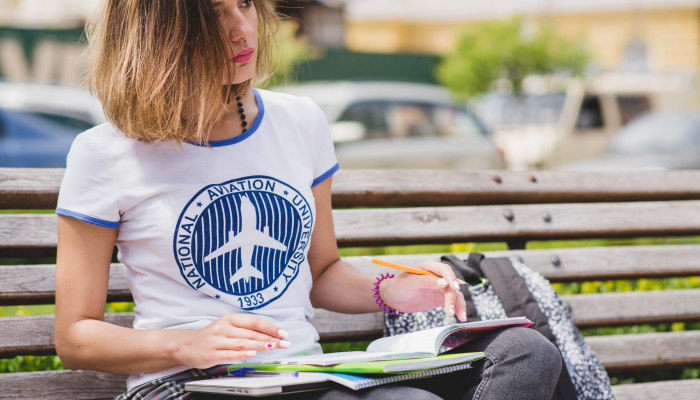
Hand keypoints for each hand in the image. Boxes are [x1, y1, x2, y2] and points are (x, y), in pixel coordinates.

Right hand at [172, 313, 289, 368]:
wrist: (185, 345)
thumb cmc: (211, 337)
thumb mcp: (227, 327)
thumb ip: (245, 330)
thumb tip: (268, 335)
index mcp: (230, 319)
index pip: (254, 322)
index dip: (270, 327)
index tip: (283, 333)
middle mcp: (223, 328)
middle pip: (251, 333)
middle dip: (270, 338)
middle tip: (284, 342)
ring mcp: (217, 341)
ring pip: (243, 342)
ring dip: (260, 345)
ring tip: (274, 346)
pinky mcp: (211, 354)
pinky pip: (230, 353)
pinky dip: (243, 353)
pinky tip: (253, 353)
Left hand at [379, 260, 467, 321]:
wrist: (393, 298)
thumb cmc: (398, 286)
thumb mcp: (409, 283)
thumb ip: (425, 281)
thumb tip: (443, 282)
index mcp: (429, 267)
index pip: (444, 270)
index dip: (451, 278)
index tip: (454, 287)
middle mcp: (437, 275)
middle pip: (451, 284)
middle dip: (452, 297)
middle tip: (449, 310)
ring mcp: (440, 287)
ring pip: (455, 294)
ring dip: (459, 304)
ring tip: (460, 316)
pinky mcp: (440, 297)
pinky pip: (453, 301)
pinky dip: (458, 308)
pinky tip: (461, 316)